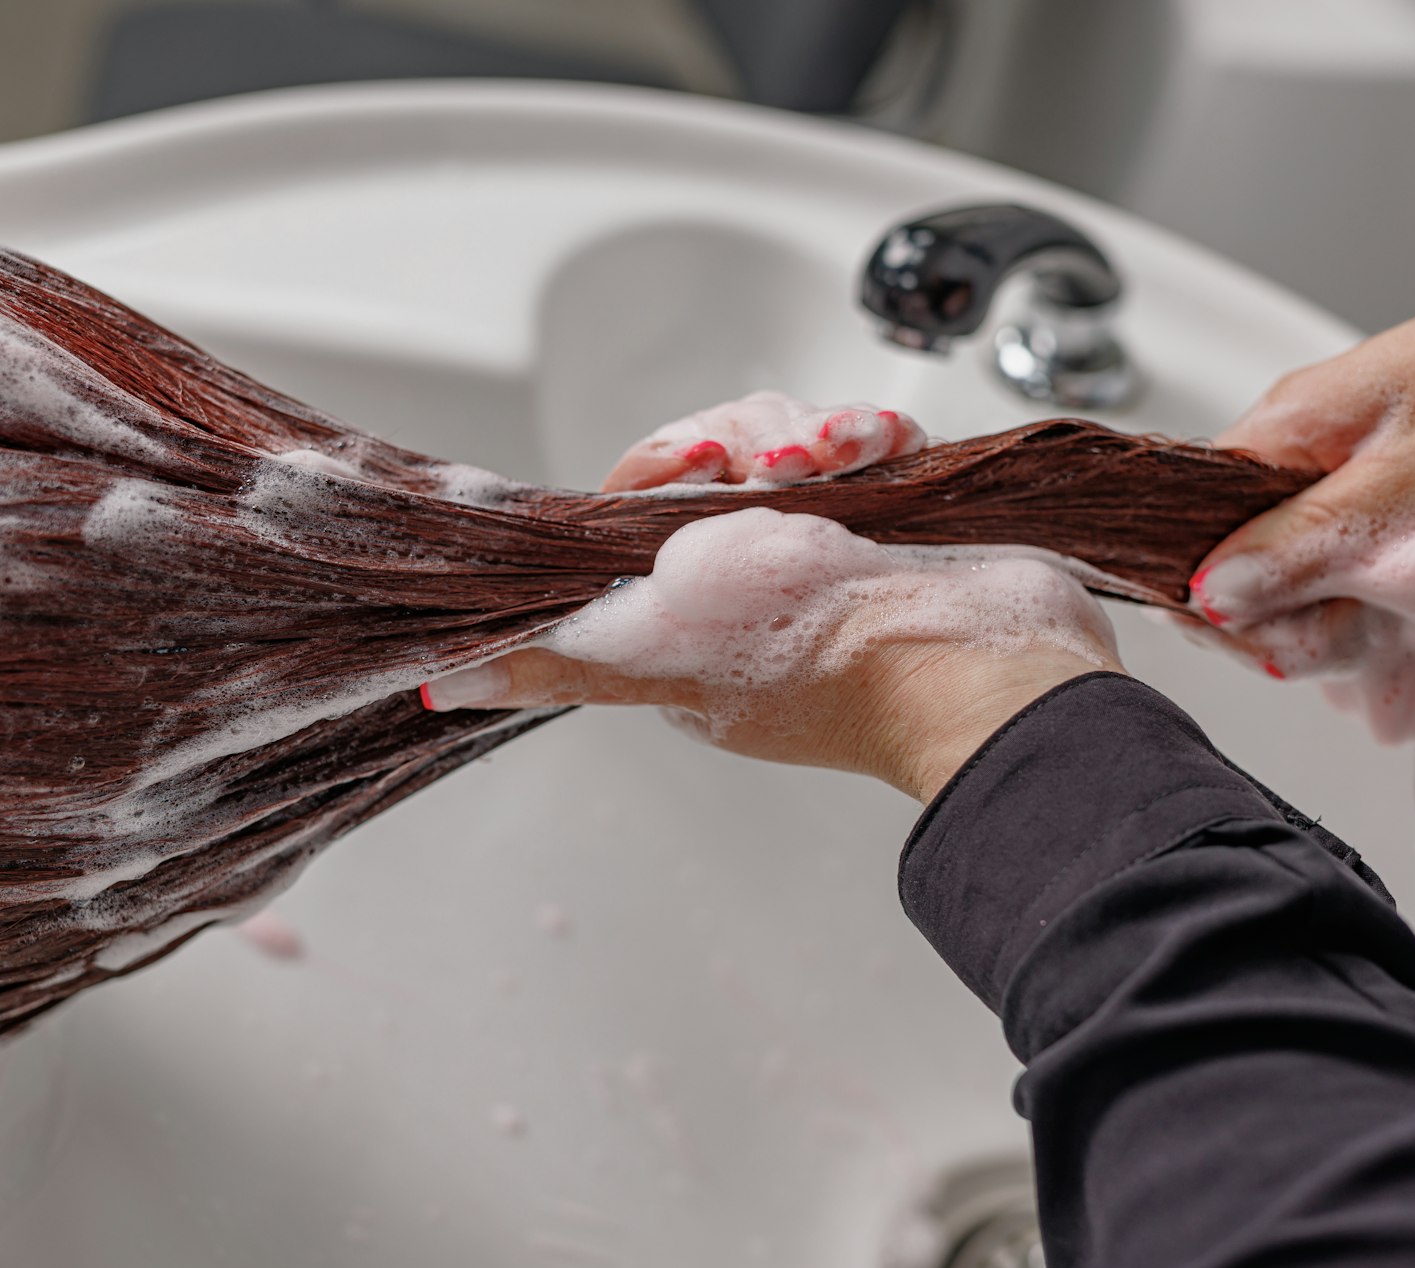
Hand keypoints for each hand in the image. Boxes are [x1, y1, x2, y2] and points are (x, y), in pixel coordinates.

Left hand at [424, 395, 1122, 800]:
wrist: (975, 660)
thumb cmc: (815, 656)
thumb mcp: (653, 650)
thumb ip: (550, 661)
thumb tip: (440, 685)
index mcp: (680, 611)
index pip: (639, 496)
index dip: (664, 469)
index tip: (694, 474)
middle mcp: (748, 576)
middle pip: (717, 449)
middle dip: (748, 444)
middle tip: (776, 478)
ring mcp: (828, 546)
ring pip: (792, 434)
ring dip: (820, 434)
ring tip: (841, 471)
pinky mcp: (898, 515)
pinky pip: (866, 437)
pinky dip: (875, 437)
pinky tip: (886, 460)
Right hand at [1188, 268, 1414, 743]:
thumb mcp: (1410, 483)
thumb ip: (1300, 544)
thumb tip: (1206, 596)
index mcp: (1286, 430)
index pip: (1196, 536)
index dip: (1231, 603)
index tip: (1284, 638)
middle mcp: (1310, 459)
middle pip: (1256, 581)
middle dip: (1313, 627)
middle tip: (1376, 626)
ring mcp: (1362, 490)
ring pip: (1320, 597)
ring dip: (1374, 630)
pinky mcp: (1411, 515)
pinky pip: (1376, 591)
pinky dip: (1411, 625)